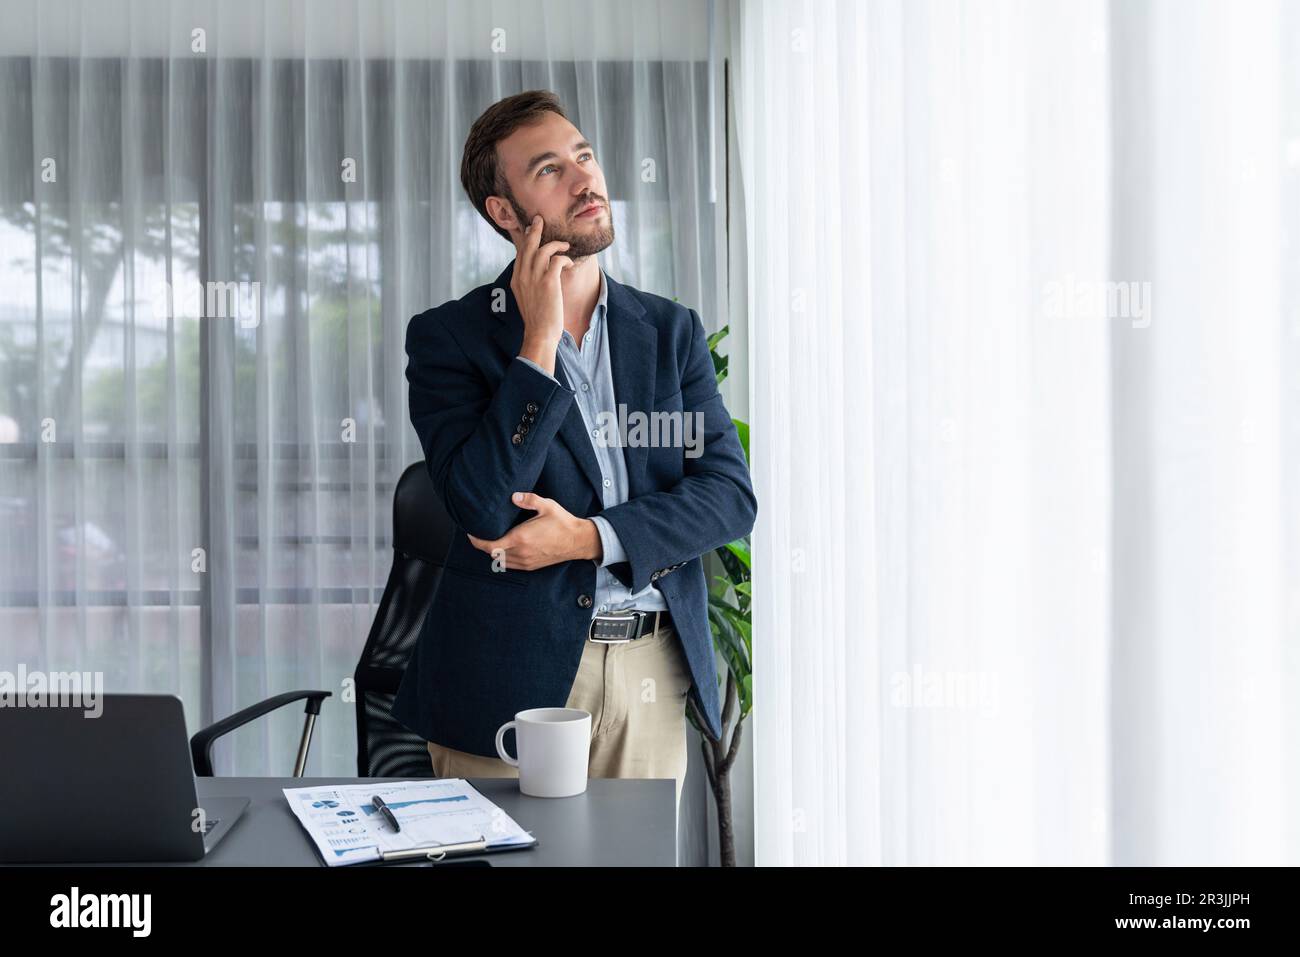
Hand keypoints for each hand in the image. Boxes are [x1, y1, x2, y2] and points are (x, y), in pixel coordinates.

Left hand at [467, 492, 601, 570]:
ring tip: (490, 540)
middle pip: (492, 554)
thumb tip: (513, 495)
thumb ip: (528, 499)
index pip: (490, 546)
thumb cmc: (562, 522)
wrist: (578, 541)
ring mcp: (526, 562)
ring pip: (500, 561)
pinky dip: (503, 558)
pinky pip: (511, 565)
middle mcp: (521, 553)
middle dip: (483, 545)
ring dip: (493, 552)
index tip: (471, 533)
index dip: (477, 541)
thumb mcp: (547, 505)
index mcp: (520, 538)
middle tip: (479, 534)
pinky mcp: (532, 566)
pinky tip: (505, 548)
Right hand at [510, 215, 572, 374]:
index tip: (530, 230)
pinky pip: (558, 260)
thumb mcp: (527, 298)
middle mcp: (523, 275)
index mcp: (516, 279)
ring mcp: (534, 278)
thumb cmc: (537, 319)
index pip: (520, 253)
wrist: (539, 333)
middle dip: (534, 230)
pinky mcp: (548, 281)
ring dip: (556, 244)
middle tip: (540, 219)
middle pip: (527, 245)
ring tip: (565, 245)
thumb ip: (529, 283)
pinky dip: (565, 258)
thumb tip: (537, 274)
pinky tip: (570, 263)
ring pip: (543, 249)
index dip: (526, 239)